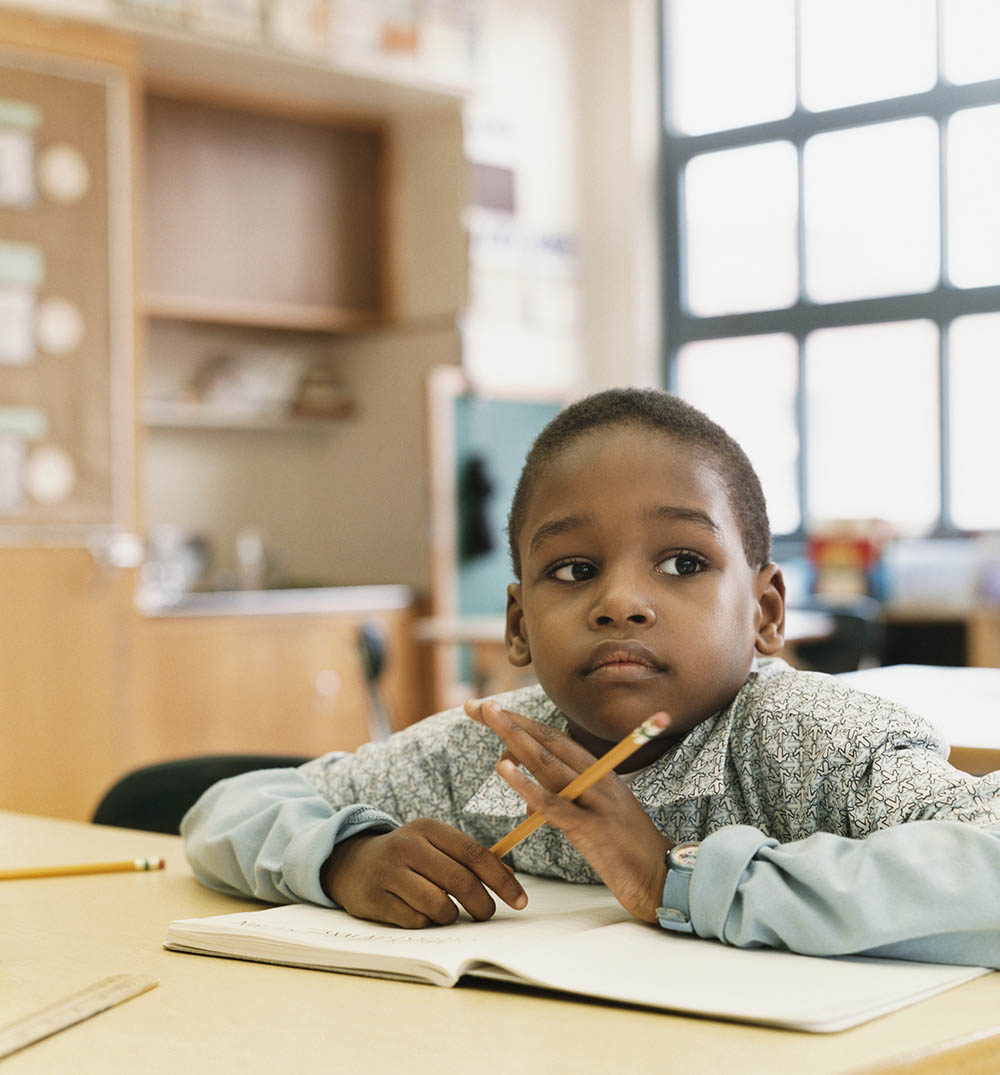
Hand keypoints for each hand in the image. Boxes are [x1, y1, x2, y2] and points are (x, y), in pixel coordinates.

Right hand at [320, 818, 527, 928]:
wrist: (350, 862)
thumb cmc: (406, 857)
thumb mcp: (433, 845)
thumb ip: (468, 858)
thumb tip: (509, 879)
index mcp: (428, 828)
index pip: (474, 853)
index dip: (502, 880)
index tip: (520, 901)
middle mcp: (407, 845)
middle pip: (460, 881)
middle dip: (482, 905)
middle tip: (486, 914)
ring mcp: (388, 872)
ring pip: (439, 905)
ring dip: (450, 916)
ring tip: (445, 912)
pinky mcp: (373, 898)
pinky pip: (415, 921)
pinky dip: (425, 923)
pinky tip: (418, 913)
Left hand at [465, 698, 672, 922]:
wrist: (665, 881)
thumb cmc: (628, 852)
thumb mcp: (595, 817)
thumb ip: (564, 801)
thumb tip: (528, 795)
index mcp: (600, 773)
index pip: (555, 739)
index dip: (522, 722)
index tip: (490, 709)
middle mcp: (599, 779)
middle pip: (548, 742)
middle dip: (510, 721)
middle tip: (476, 705)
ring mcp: (597, 802)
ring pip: (549, 763)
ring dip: (516, 739)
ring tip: (489, 719)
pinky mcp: (592, 830)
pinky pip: (554, 804)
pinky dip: (527, 785)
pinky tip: (504, 770)